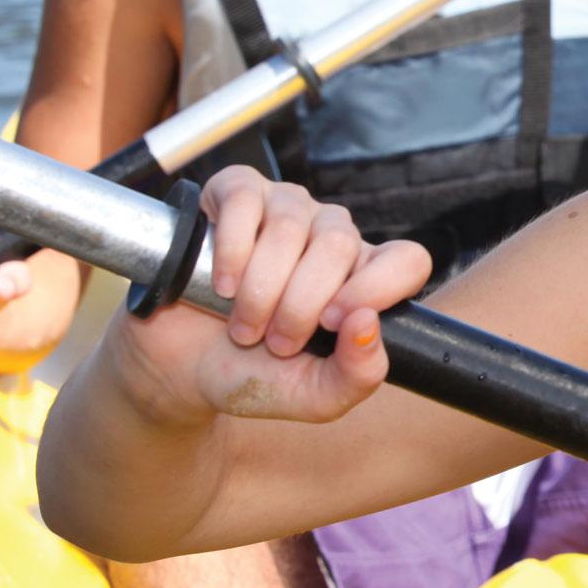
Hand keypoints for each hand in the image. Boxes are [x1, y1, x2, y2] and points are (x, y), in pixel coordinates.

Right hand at [105, 167, 431, 430]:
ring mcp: (286, 208)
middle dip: (300, 304)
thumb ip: (356, 376)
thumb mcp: (311, 396)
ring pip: (291, 226)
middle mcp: (332, 235)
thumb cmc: (251, 374)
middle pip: (340, 243)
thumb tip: (369, 324)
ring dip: (260, 288)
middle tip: (273, 342)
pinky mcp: (237, 192)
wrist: (178, 368)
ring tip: (242, 324)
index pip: (408, 260)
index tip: (334, 324)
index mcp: (363, 278)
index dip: (379, 287)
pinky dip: (232, 249)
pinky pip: (246, 200)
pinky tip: (221, 284)